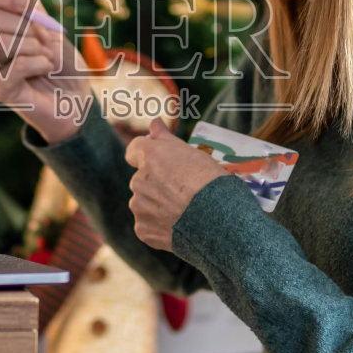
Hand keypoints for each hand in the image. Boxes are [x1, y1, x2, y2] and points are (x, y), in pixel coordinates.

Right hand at [0, 0, 91, 145]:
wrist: (78, 102)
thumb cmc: (64, 68)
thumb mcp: (51, 31)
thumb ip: (31, 6)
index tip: (28, 4)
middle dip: (25, 26)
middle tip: (44, 43)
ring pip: (0, 42)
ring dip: (34, 46)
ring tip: (48, 58)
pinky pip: (13, 66)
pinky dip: (37, 63)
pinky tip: (47, 70)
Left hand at [123, 118, 230, 251]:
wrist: (218, 221)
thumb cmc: (210, 182)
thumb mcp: (192, 154)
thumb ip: (166, 138)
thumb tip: (154, 123)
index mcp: (150, 157)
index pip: (134, 149)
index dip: (147, 155)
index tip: (160, 162)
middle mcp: (138, 180)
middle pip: (141, 179)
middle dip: (156, 183)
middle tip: (182, 191)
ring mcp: (139, 206)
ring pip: (144, 202)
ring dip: (157, 205)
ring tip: (183, 212)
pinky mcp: (142, 229)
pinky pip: (147, 225)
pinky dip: (159, 226)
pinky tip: (178, 226)